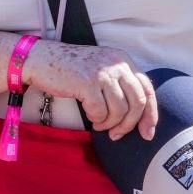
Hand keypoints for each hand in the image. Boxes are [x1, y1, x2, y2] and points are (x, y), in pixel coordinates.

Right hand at [23, 42, 158, 139]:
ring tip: (99, 124)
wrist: (41, 59)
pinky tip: (89, 116)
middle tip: (116, 134)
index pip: (148, 90)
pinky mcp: (87, 83)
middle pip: (138, 103)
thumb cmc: (71, 69)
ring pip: (120, 110)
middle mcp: (117, 64)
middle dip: (129, 124)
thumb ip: (120, 84)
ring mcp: (102, 73)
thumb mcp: (101, 69)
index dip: (151, 115)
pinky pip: (100, 112)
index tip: (147, 133)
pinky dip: (96, 119)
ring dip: (109, 123)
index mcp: (123, 60)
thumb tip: (136, 116)